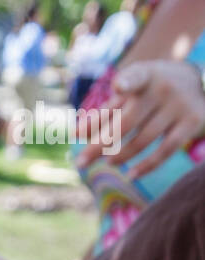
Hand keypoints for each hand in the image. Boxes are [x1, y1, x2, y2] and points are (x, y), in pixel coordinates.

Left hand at [76, 59, 204, 178]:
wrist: (200, 85)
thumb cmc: (153, 91)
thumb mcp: (132, 94)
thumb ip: (105, 112)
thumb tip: (76, 134)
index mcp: (145, 76)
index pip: (135, 77)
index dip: (128, 82)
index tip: (119, 86)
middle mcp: (163, 88)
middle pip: (126, 122)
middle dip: (100, 145)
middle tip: (80, 163)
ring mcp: (179, 105)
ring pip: (142, 140)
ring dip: (120, 155)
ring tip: (109, 162)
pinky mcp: (192, 122)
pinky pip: (165, 150)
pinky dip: (146, 166)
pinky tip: (131, 175)